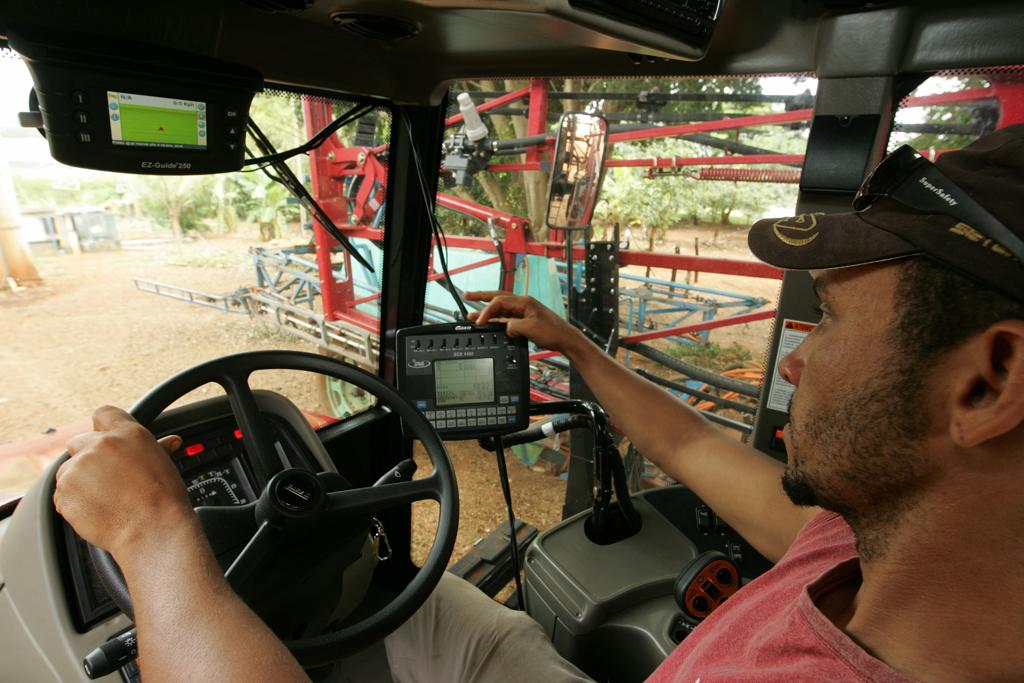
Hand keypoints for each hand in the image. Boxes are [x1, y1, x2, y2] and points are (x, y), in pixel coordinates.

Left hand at [54, 406, 191, 559]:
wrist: (152, 529)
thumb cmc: (164, 500)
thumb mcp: (165, 465)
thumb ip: (156, 449)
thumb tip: (170, 442)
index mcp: (127, 434)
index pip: (104, 414)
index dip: (102, 428)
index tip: (104, 441)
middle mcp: (100, 445)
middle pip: (79, 442)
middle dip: (87, 458)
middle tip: (105, 478)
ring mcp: (79, 467)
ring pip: (68, 470)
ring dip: (79, 481)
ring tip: (104, 499)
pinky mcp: (64, 491)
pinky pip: (61, 494)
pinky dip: (73, 502)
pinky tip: (96, 509)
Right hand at [465, 291, 584, 353]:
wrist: (565, 339)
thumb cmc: (553, 332)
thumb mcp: (531, 329)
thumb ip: (514, 326)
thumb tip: (505, 327)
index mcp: (524, 302)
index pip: (499, 301)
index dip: (487, 310)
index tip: (479, 321)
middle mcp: (522, 304)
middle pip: (497, 298)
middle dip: (481, 297)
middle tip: (467, 295)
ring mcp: (523, 312)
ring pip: (500, 309)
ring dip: (486, 311)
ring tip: (472, 314)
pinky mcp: (524, 320)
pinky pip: (505, 318)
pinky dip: (495, 320)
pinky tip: (488, 324)